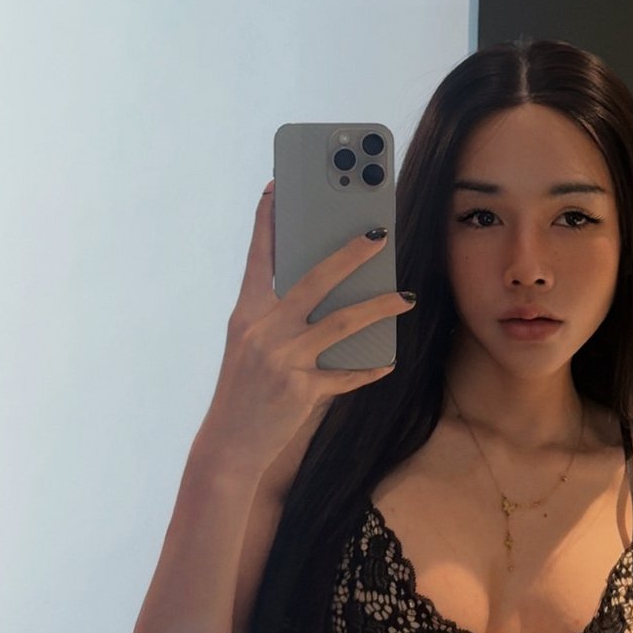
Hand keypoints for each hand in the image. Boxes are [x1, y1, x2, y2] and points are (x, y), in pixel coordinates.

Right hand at [198, 183, 414, 492]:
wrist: (228, 444)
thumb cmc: (243, 390)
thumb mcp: (249, 345)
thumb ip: (278, 316)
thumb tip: (322, 289)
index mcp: (246, 314)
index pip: (258, 258)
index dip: (267, 221)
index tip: (276, 188)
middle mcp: (263, 330)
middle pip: (314, 280)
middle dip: (350, 254)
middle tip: (379, 235)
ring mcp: (282, 360)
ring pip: (342, 322)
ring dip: (379, 307)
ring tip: (404, 298)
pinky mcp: (300, 389)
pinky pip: (346, 374)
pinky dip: (369, 368)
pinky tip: (388, 361)